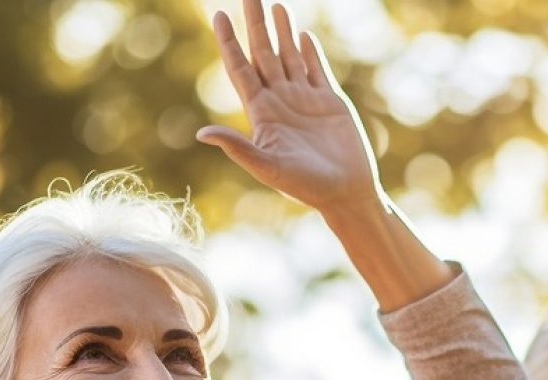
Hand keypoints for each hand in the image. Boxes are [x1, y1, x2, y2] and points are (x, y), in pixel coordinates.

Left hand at [196, 1, 381, 215]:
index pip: (241, 69)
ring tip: (275, 6)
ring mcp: (305, 100)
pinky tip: (302, 36)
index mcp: (262, 113)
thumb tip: (202, 133)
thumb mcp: (268, 167)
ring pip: (289, 57)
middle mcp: (281, 101)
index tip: (220, 16)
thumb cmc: (305, 186)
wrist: (346, 194)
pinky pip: (316, 70)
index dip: (230, 42)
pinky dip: (309, 52)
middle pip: (263, 54)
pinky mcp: (330, 102)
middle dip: (256, 25)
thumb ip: (238, 148)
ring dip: (282, 32)